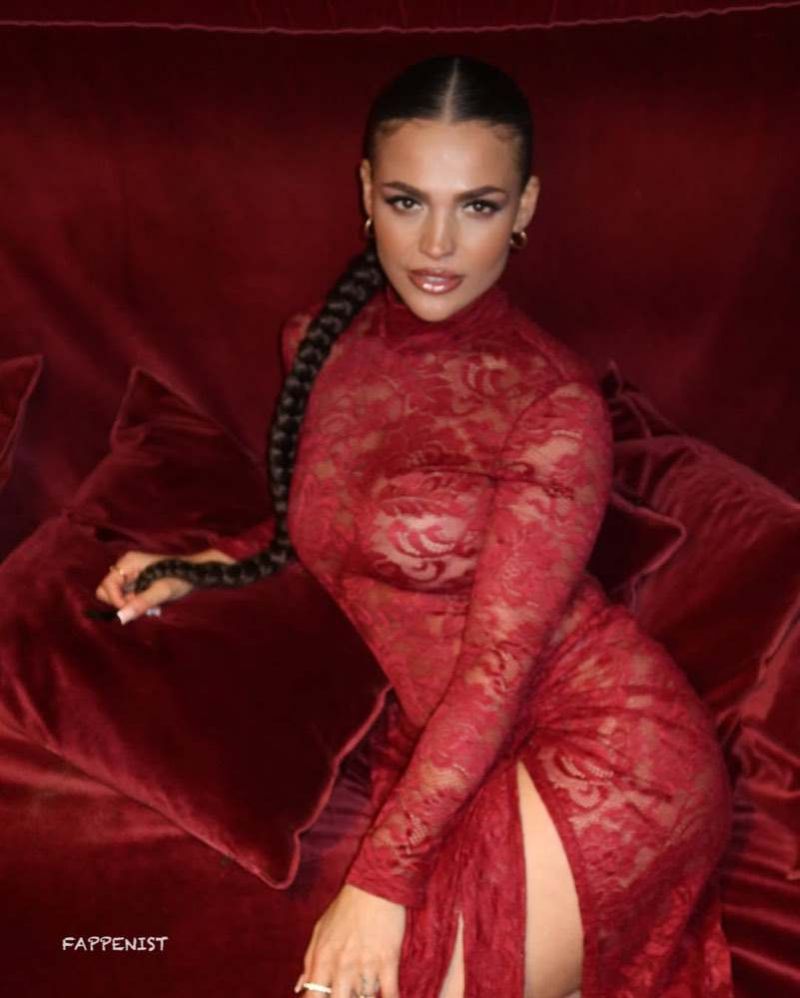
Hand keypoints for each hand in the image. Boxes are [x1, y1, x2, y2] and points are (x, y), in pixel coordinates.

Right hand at [94, 548, 233, 622]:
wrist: (195, 573)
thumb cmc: (180, 577)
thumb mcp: (162, 591)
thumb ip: (141, 603)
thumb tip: (120, 618)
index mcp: (127, 563)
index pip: (106, 587)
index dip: (117, 602)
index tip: (133, 608)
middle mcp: (124, 566)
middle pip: (106, 591)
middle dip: (122, 602)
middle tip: (143, 604)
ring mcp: (129, 573)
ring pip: (116, 596)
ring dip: (130, 604)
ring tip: (150, 603)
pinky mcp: (135, 580)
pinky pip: (126, 595)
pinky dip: (135, 602)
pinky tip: (150, 602)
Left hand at [294, 884, 405, 997]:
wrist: (374, 885)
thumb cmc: (346, 907)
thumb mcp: (320, 929)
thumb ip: (309, 961)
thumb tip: (300, 987)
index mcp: (322, 958)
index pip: (313, 997)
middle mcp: (341, 965)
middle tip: (346, 991)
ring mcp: (365, 964)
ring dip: (365, 996)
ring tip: (366, 987)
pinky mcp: (387, 960)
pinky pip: (389, 993)